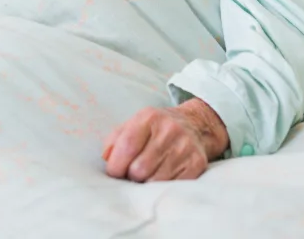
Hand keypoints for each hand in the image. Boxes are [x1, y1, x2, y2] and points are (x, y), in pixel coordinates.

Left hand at [101, 99, 228, 181]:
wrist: (195, 125)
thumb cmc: (155, 129)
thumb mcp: (133, 124)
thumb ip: (115, 140)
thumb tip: (106, 158)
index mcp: (149, 118)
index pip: (127, 146)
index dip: (116, 165)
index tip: (114, 172)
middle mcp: (169, 130)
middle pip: (140, 168)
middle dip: (131, 176)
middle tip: (132, 174)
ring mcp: (185, 147)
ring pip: (155, 180)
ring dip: (146, 183)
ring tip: (146, 175)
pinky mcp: (197, 163)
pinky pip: (172, 185)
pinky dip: (162, 187)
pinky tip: (161, 177)